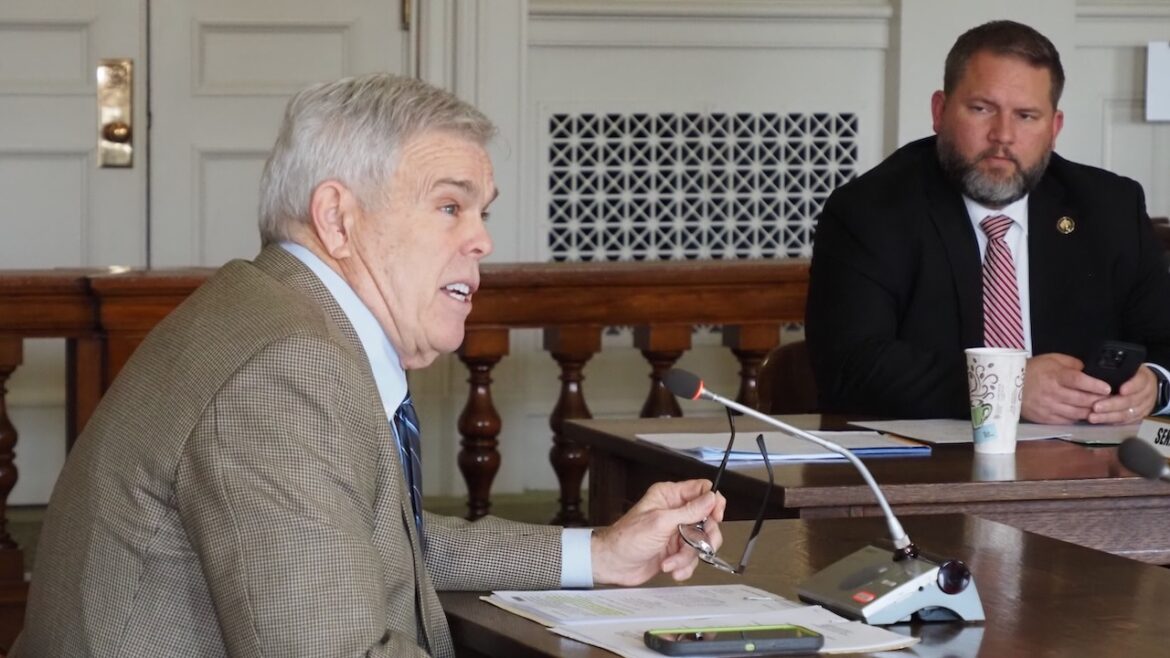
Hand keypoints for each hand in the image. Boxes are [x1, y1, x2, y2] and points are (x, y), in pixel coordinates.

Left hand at [590, 479, 725, 585]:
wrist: (612, 564)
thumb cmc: (626, 538)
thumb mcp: (661, 522)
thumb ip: (689, 511)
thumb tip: (711, 499)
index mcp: (669, 496)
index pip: (701, 490)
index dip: (712, 502)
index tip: (715, 516)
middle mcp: (675, 512)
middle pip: (707, 519)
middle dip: (704, 537)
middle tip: (701, 545)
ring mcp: (676, 532)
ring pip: (701, 542)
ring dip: (688, 556)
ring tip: (672, 562)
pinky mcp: (675, 551)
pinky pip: (692, 558)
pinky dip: (683, 566)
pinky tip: (671, 569)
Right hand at [1021, 353, 1109, 423]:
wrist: (1008, 384)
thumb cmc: (1033, 369)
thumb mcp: (1052, 359)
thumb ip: (1072, 364)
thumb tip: (1089, 372)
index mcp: (1054, 376)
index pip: (1078, 381)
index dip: (1094, 385)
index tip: (1108, 388)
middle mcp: (1052, 393)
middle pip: (1080, 399)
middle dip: (1098, 401)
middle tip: (1110, 401)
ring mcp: (1048, 407)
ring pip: (1076, 413)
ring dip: (1090, 412)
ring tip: (1100, 410)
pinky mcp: (1044, 418)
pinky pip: (1067, 421)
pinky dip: (1077, 419)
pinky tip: (1083, 415)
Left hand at [1086, 366, 1156, 424]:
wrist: (1147, 386)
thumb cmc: (1131, 374)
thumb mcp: (1127, 367)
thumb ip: (1115, 370)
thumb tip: (1091, 370)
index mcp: (1144, 377)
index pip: (1140, 381)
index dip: (1131, 386)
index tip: (1121, 390)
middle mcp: (1146, 393)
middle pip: (1131, 400)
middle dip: (1112, 405)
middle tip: (1096, 407)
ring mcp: (1144, 406)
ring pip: (1128, 413)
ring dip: (1109, 416)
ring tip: (1093, 417)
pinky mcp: (1139, 416)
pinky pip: (1126, 421)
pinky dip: (1113, 421)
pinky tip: (1100, 421)